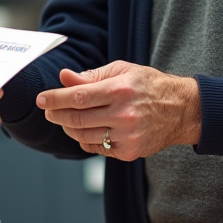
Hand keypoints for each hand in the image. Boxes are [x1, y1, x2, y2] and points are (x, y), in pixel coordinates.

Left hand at [36, 61, 200, 160]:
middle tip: (49, 110)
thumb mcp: (122, 71)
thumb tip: (64, 77)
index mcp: (120, 90)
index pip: (78, 96)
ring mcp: (127, 136)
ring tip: (65, 119)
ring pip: (83, 136)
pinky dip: (85, 139)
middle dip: (56, 114)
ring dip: (68, 128)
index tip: (42, 99)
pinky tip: (86, 129)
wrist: (180, 109)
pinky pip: (96, 149)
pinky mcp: (129, 152)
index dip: (55, 98)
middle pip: (76, 119)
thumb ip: (91, 76)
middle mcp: (123, 114)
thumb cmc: (148, 86)